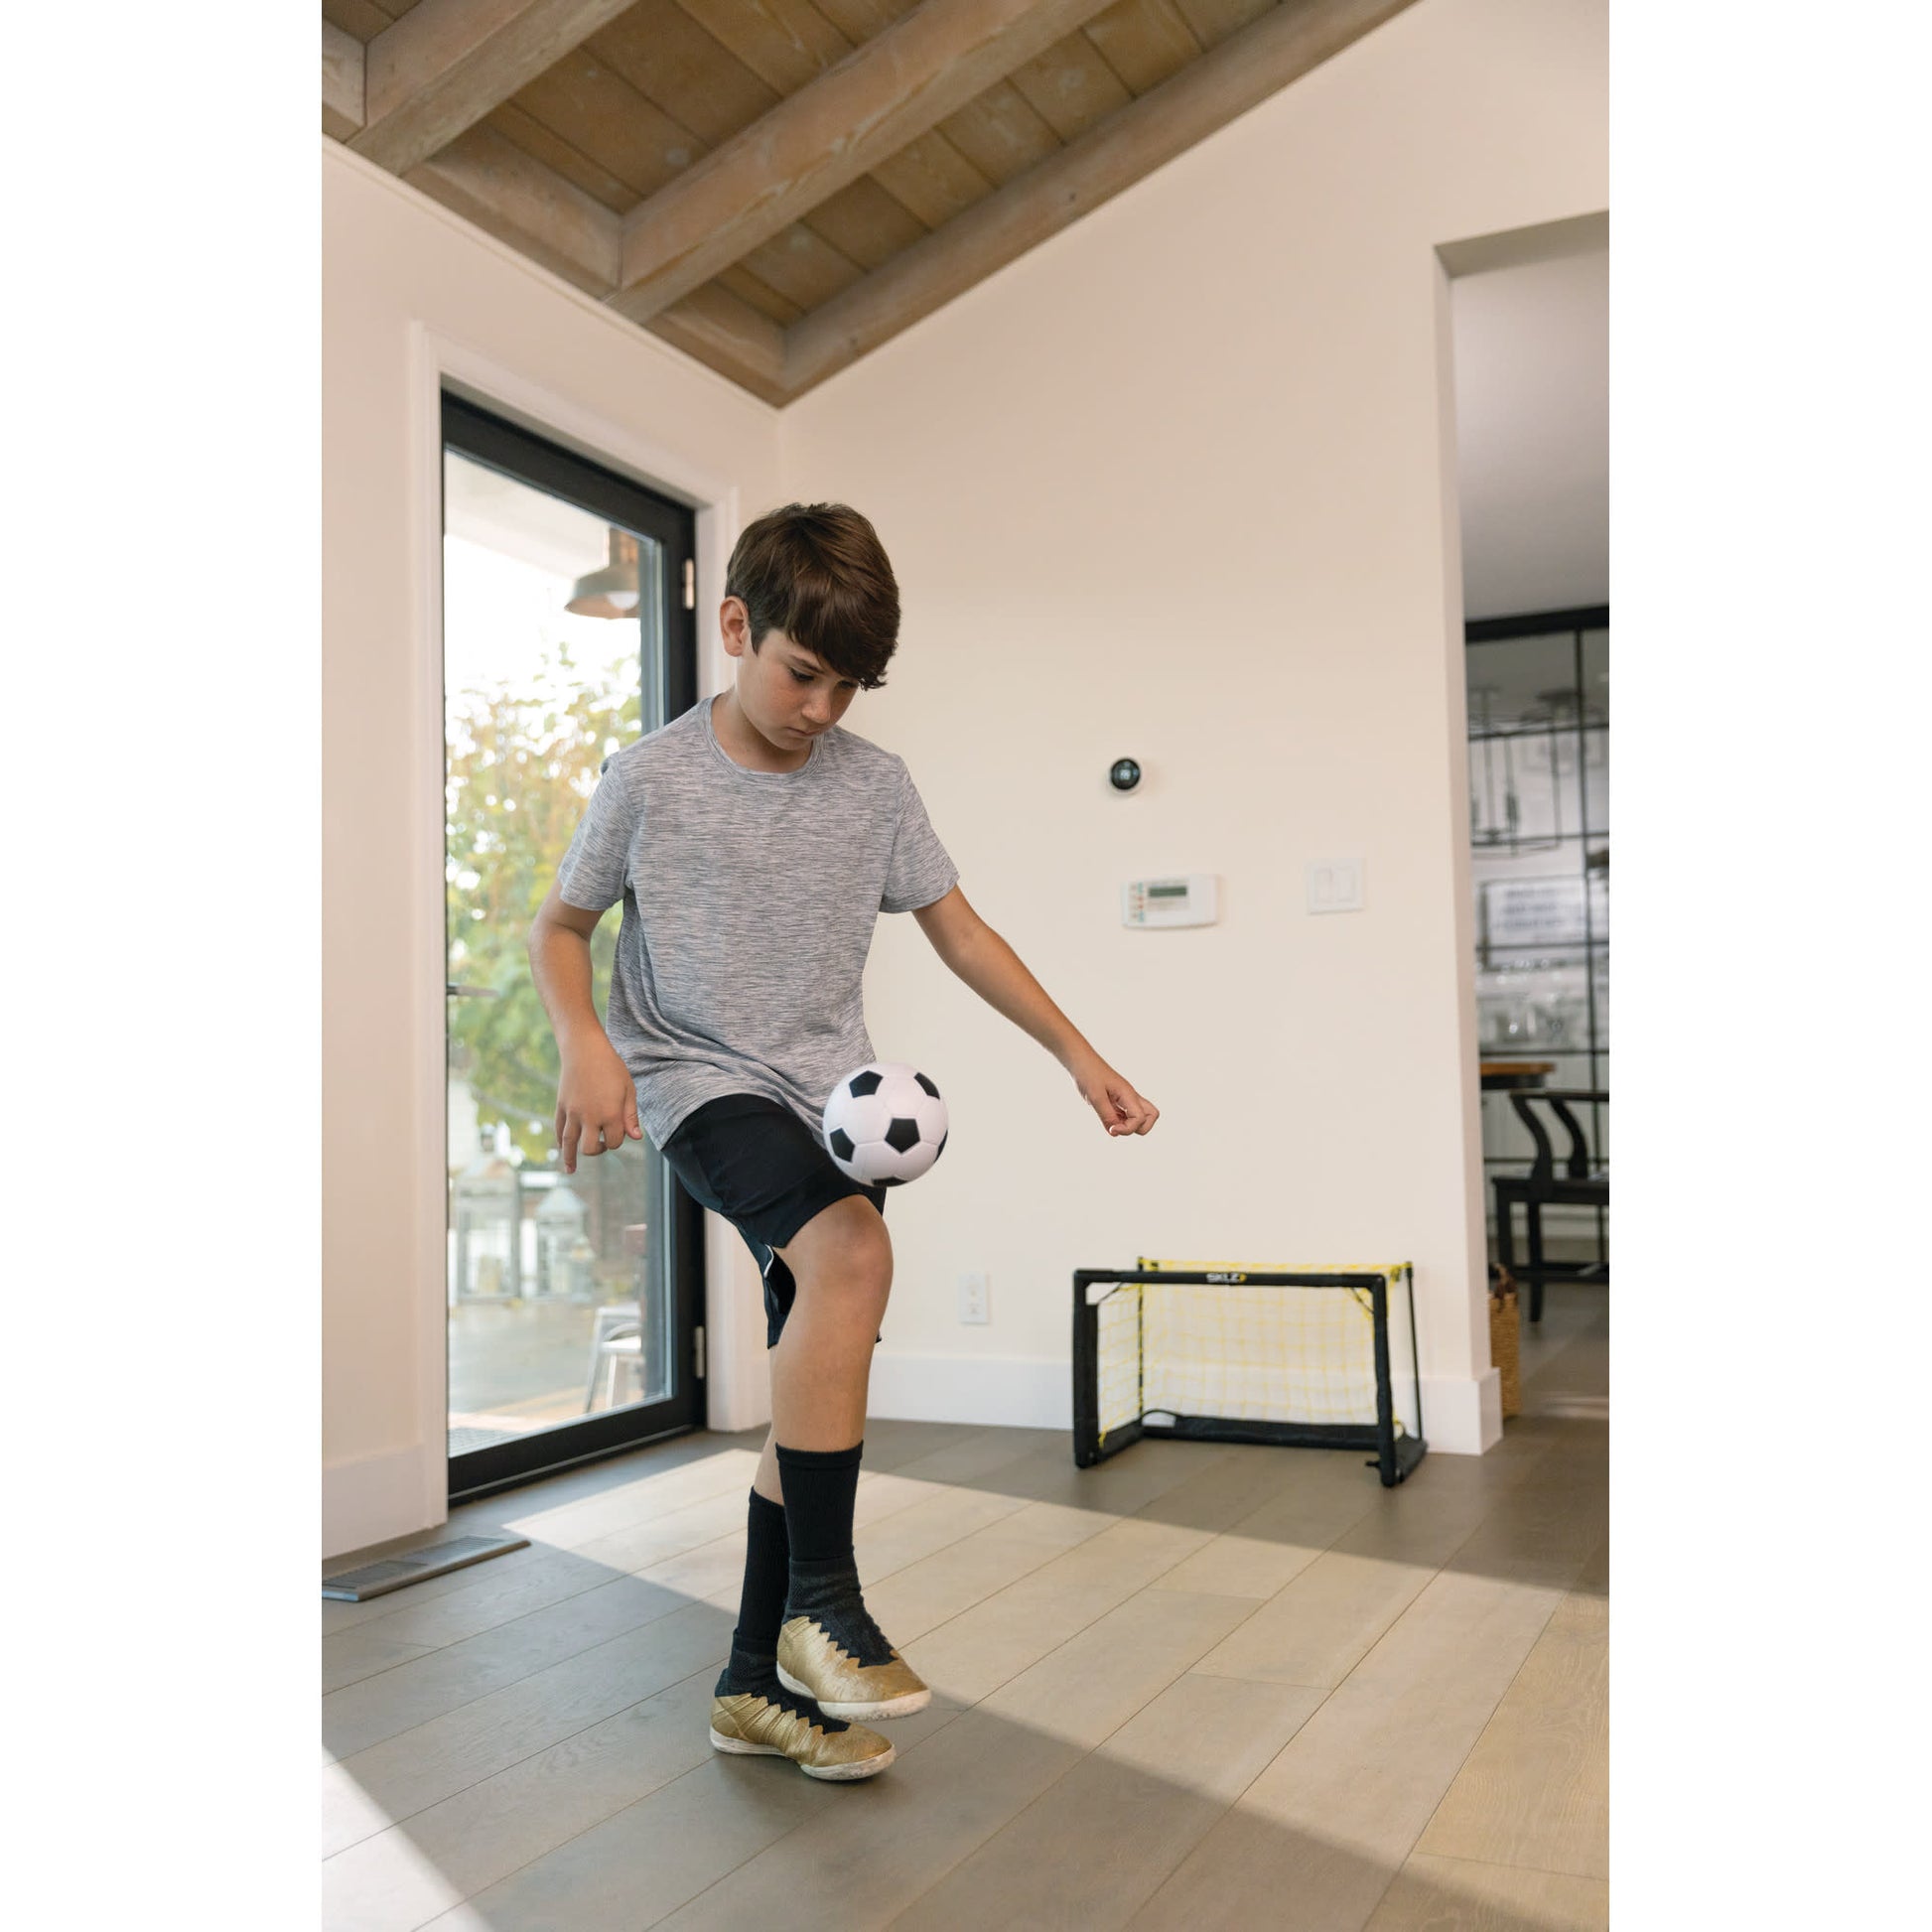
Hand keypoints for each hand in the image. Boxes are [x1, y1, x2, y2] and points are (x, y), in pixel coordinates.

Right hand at [555, 1043, 642, 1172]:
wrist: (584, 1049)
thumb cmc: (611, 1067)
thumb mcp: (628, 1089)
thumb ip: (631, 1115)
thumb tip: (636, 1137)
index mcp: (610, 1114)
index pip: (616, 1141)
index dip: (619, 1140)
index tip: (620, 1131)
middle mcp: (590, 1117)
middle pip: (591, 1148)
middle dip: (598, 1150)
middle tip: (602, 1144)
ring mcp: (573, 1113)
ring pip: (569, 1143)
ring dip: (570, 1158)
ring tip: (570, 1170)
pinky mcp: (561, 1106)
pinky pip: (559, 1130)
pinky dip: (560, 1141)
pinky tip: (562, 1148)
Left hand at [1072, 1055, 1158, 1136]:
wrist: (1081, 1061)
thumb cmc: (1088, 1074)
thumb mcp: (1095, 1097)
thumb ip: (1106, 1116)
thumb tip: (1115, 1133)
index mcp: (1128, 1094)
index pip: (1140, 1118)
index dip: (1128, 1129)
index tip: (1112, 1128)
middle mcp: (1131, 1097)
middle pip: (1151, 1116)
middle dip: (1138, 1128)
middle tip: (1119, 1126)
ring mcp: (1126, 1098)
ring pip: (1141, 1116)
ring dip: (1129, 1125)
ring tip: (1111, 1122)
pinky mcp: (1118, 1101)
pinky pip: (1127, 1115)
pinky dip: (1120, 1121)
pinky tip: (1107, 1117)